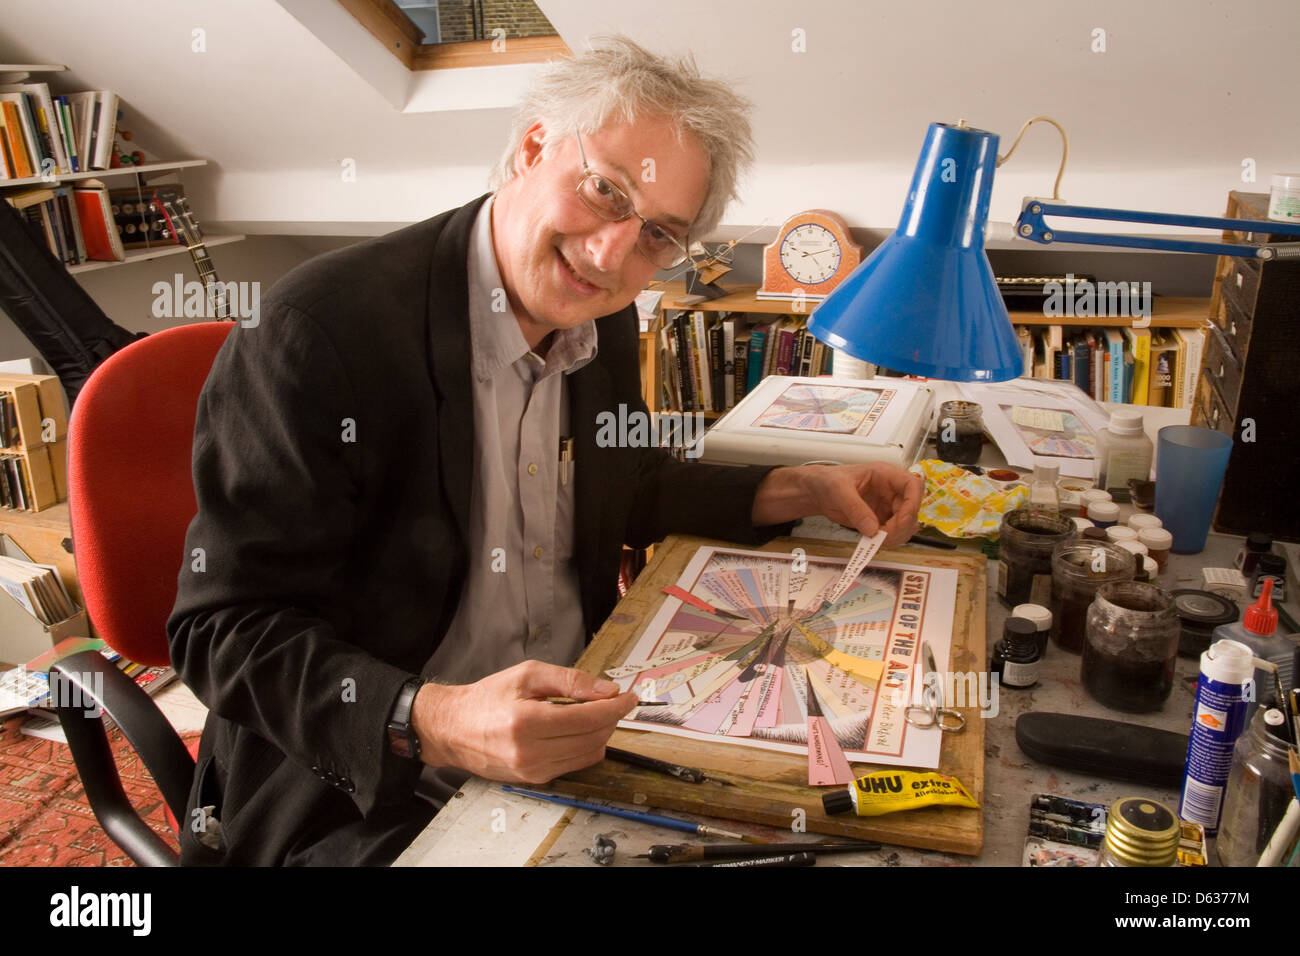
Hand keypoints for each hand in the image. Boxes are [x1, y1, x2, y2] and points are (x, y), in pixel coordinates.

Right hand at [412, 661, 637, 783]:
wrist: (453, 729)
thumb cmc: (487, 698)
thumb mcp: (527, 675)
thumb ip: (570, 680)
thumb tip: (606, 689)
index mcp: (527, 722)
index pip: (588, 718)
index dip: (615, 707)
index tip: (629, 697)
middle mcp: (531, 752)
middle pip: (593, 738)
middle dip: (611, 718)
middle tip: (614, 701)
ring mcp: (533, 771)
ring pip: (589, 755)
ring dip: (601, 734)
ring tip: (596, 713)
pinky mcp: (534, 780)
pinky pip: (575, 764)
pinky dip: (586, 747)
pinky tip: (580, 730)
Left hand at [801, 462, 922, 546]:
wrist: (820, 493)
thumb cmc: (829, 482)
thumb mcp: (838, 490)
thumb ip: (855, 507)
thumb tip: (872, 528)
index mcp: (885, 475)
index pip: (912, 485)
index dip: (913, 503)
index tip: (902, 519)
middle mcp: (892, 490)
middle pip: (913, 508)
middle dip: (902, 525)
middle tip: (883, 536)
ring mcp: (889, 506)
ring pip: (907, 523)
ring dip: (897, 535)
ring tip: (876, 540)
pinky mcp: (883, 520)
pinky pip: (895, 532)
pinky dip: (889, 540)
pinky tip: (874, 541)